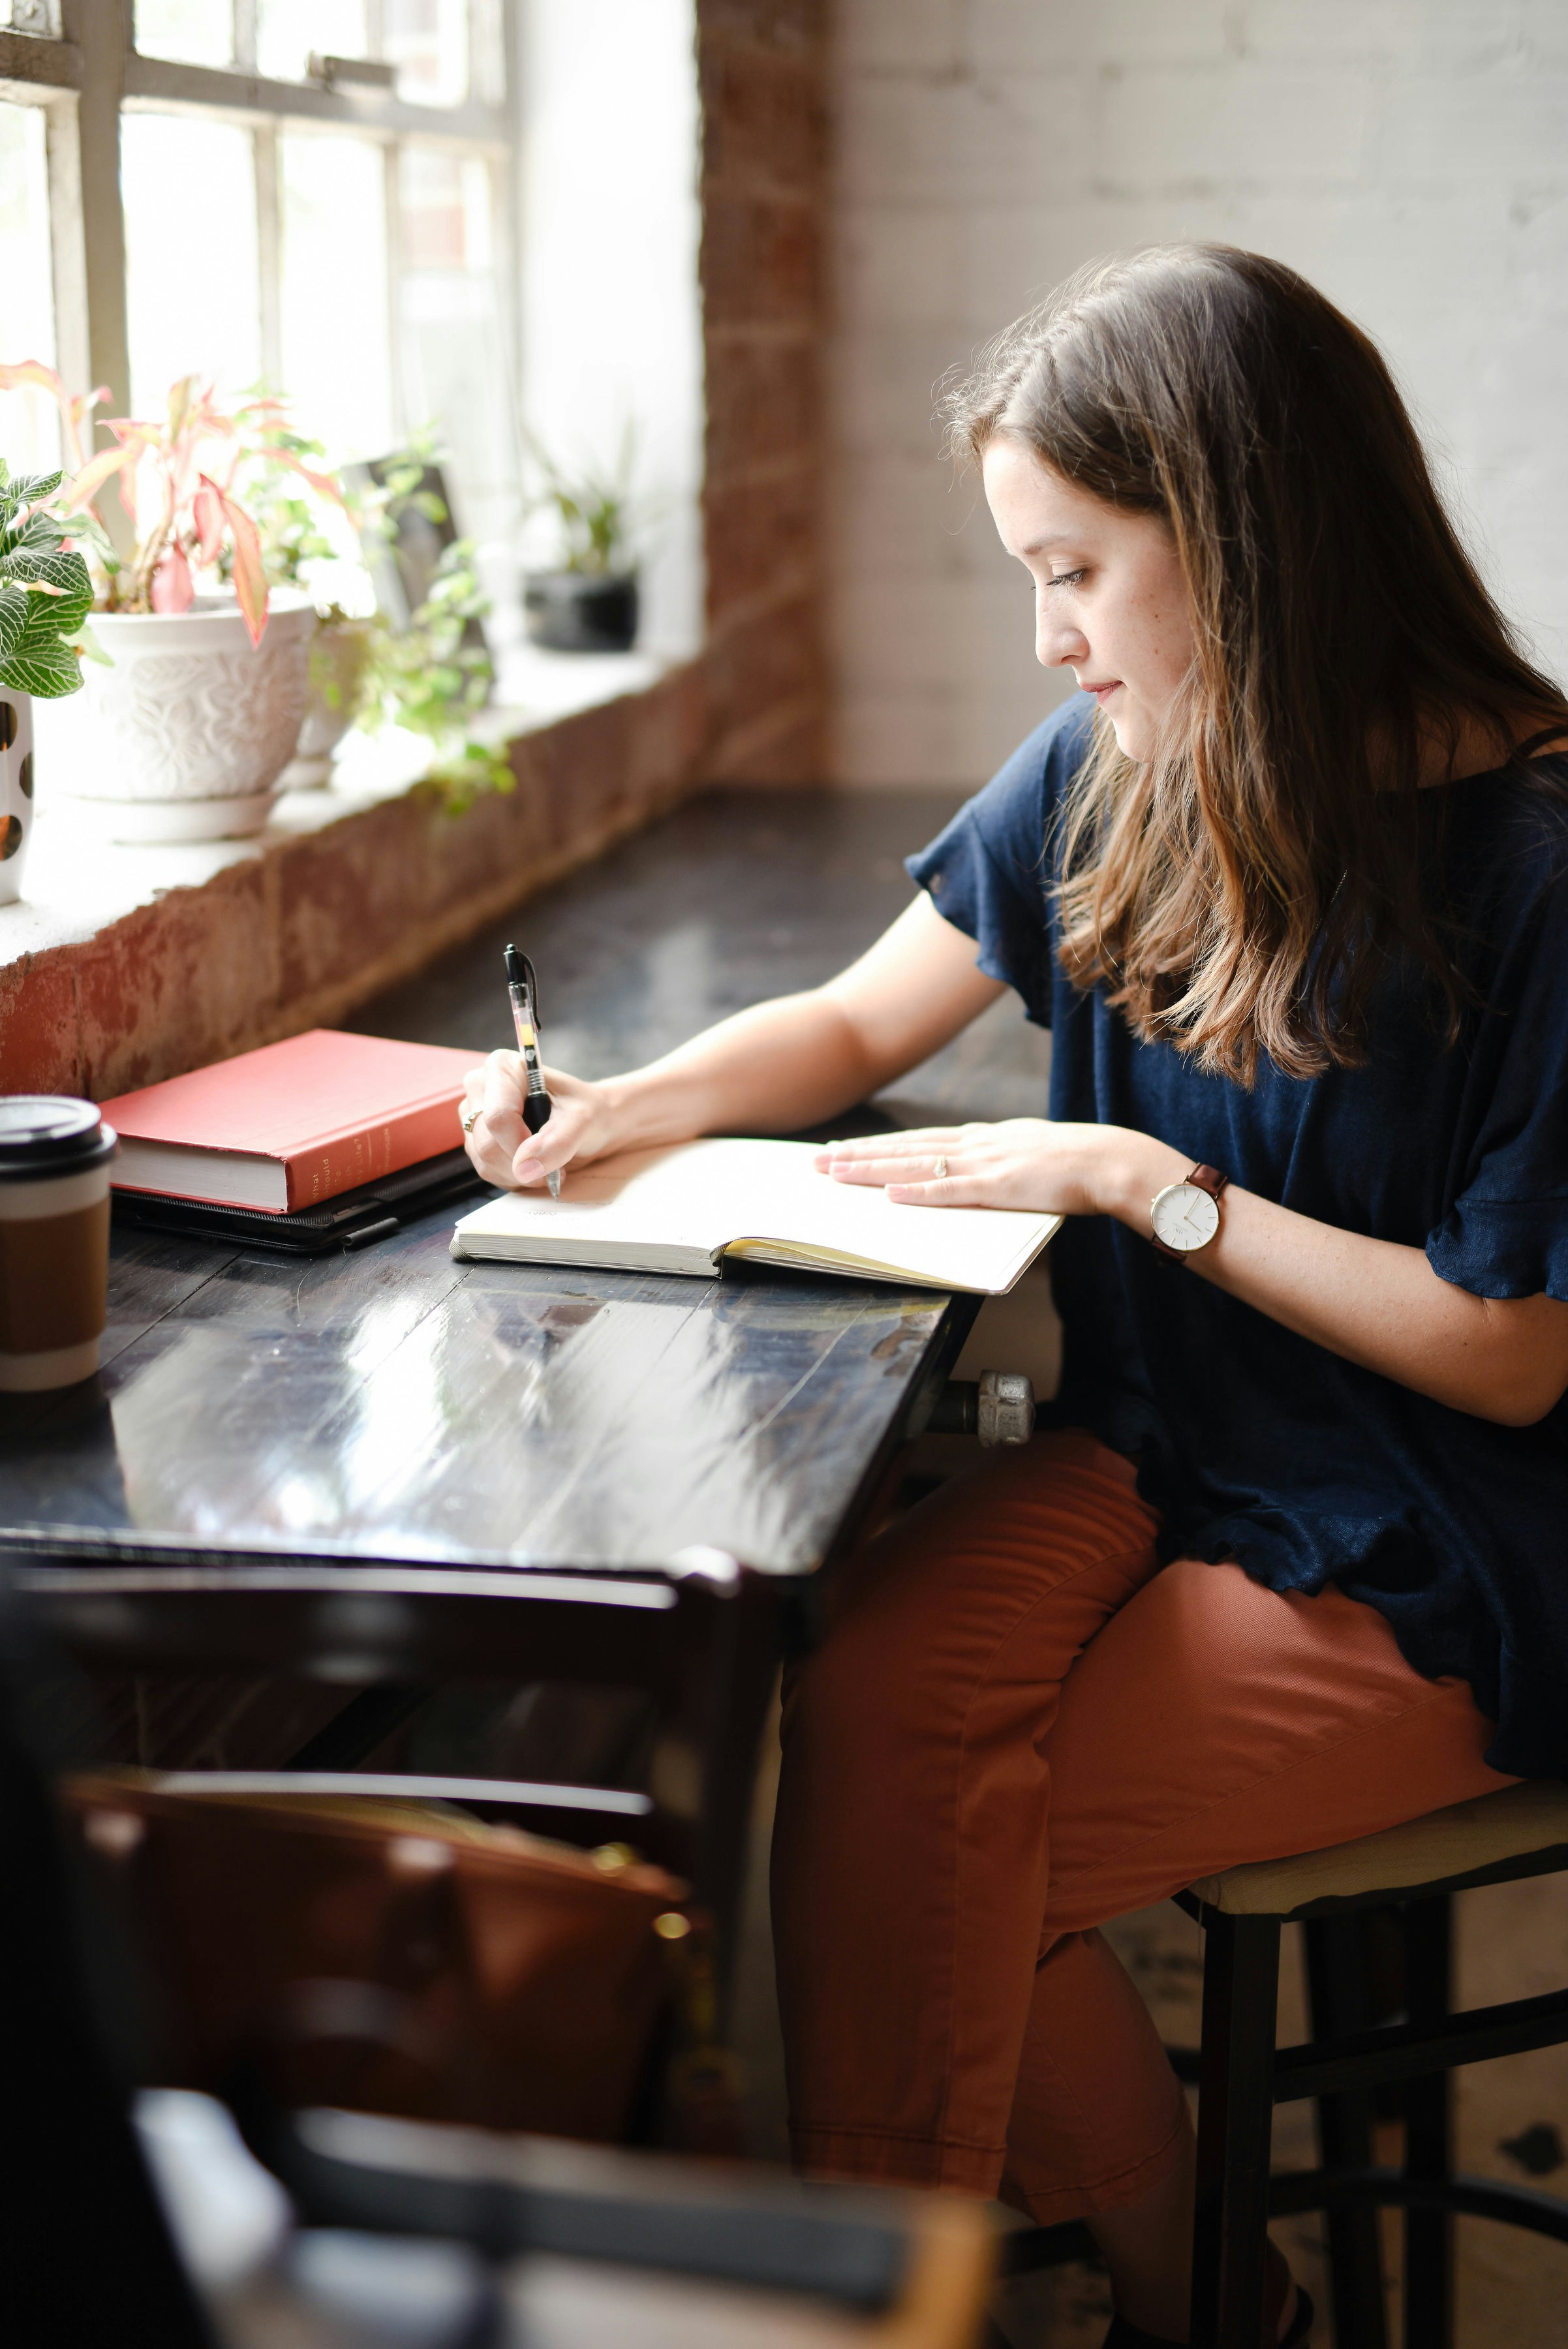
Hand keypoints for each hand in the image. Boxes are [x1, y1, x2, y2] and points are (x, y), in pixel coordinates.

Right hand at [460, 1052, 624, 1189]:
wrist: (591, 1122)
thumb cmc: (587, 1111)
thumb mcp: (583, 1120)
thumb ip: (557, 1142)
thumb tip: (524, 1167)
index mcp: (503, 1067)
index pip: (498, 1116)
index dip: (521, 1144)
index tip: (549, 1154)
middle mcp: (481, 1087)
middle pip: (487, 1142)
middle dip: (523, 1164)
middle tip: (554, 1164)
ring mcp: (474, 1114)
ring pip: (484, 1161)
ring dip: (520, 1174)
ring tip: (547, 1163)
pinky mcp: (475, 1139)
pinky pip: (487, 1170)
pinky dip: (514, 1177)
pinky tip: (533, 1166)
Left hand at [814, 1118, 1170, 1220]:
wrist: (1111, 1161)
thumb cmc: (1076, 1163)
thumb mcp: (1028, 1153)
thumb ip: (997, 1160)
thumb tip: (974, 1170)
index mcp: (983, 1137)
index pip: (918, 1139)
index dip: (878, 1145)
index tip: (843, 1149)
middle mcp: (976, 1144)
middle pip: (905, 1147)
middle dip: (858, 1154)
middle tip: (817, 1161)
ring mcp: (986, 1164)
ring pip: (916, 1164)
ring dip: (873, 1169)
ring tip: (835, 1172)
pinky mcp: (999, 1187)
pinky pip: (950, 1191)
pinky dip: (917, 1191)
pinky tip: (888, 1193)